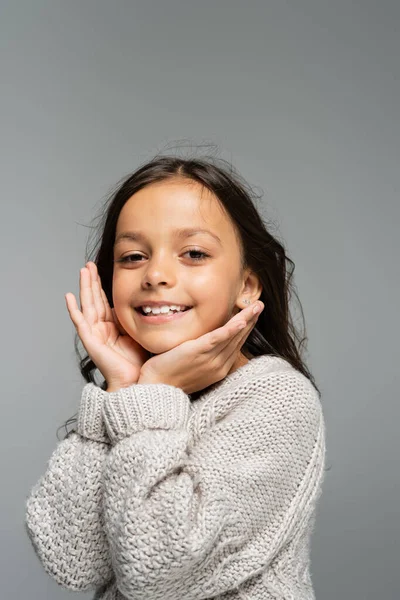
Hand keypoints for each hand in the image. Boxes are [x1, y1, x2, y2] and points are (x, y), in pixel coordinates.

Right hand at [65, 261, 150, 388]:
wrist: (136, 383)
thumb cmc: (140, 364)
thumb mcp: (141, 334)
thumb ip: (139, 320)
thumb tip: (152, 303)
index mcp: (112, 327)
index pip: (104, 301)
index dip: (101, 285)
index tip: (99, 269)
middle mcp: (101, 329)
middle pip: (94, 299)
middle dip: (91, 281)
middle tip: (89, 263)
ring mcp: (94, 334)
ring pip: (87, 306)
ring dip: (84, 288)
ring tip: (82, 271)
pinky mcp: (91, 342)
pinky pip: (81, 323)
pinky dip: (73, 310)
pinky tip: (69, 297)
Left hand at [138, 301, 263, 393]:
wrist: (155, 389)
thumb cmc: (169, 377)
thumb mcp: (192, 367)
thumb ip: (203, 355)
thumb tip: (205, 342)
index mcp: (219, 369)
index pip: (236, 344)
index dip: (245, 328)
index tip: (252, 315)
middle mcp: (219, 365)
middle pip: (238, 339)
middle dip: (251, 320)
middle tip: (259, 305)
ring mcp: (210, 360)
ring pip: (233, 336)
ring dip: (246, 319)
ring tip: (256, 306)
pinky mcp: (198, 352)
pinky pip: (218, 339)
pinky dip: (230, 329)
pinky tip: (240, 320)